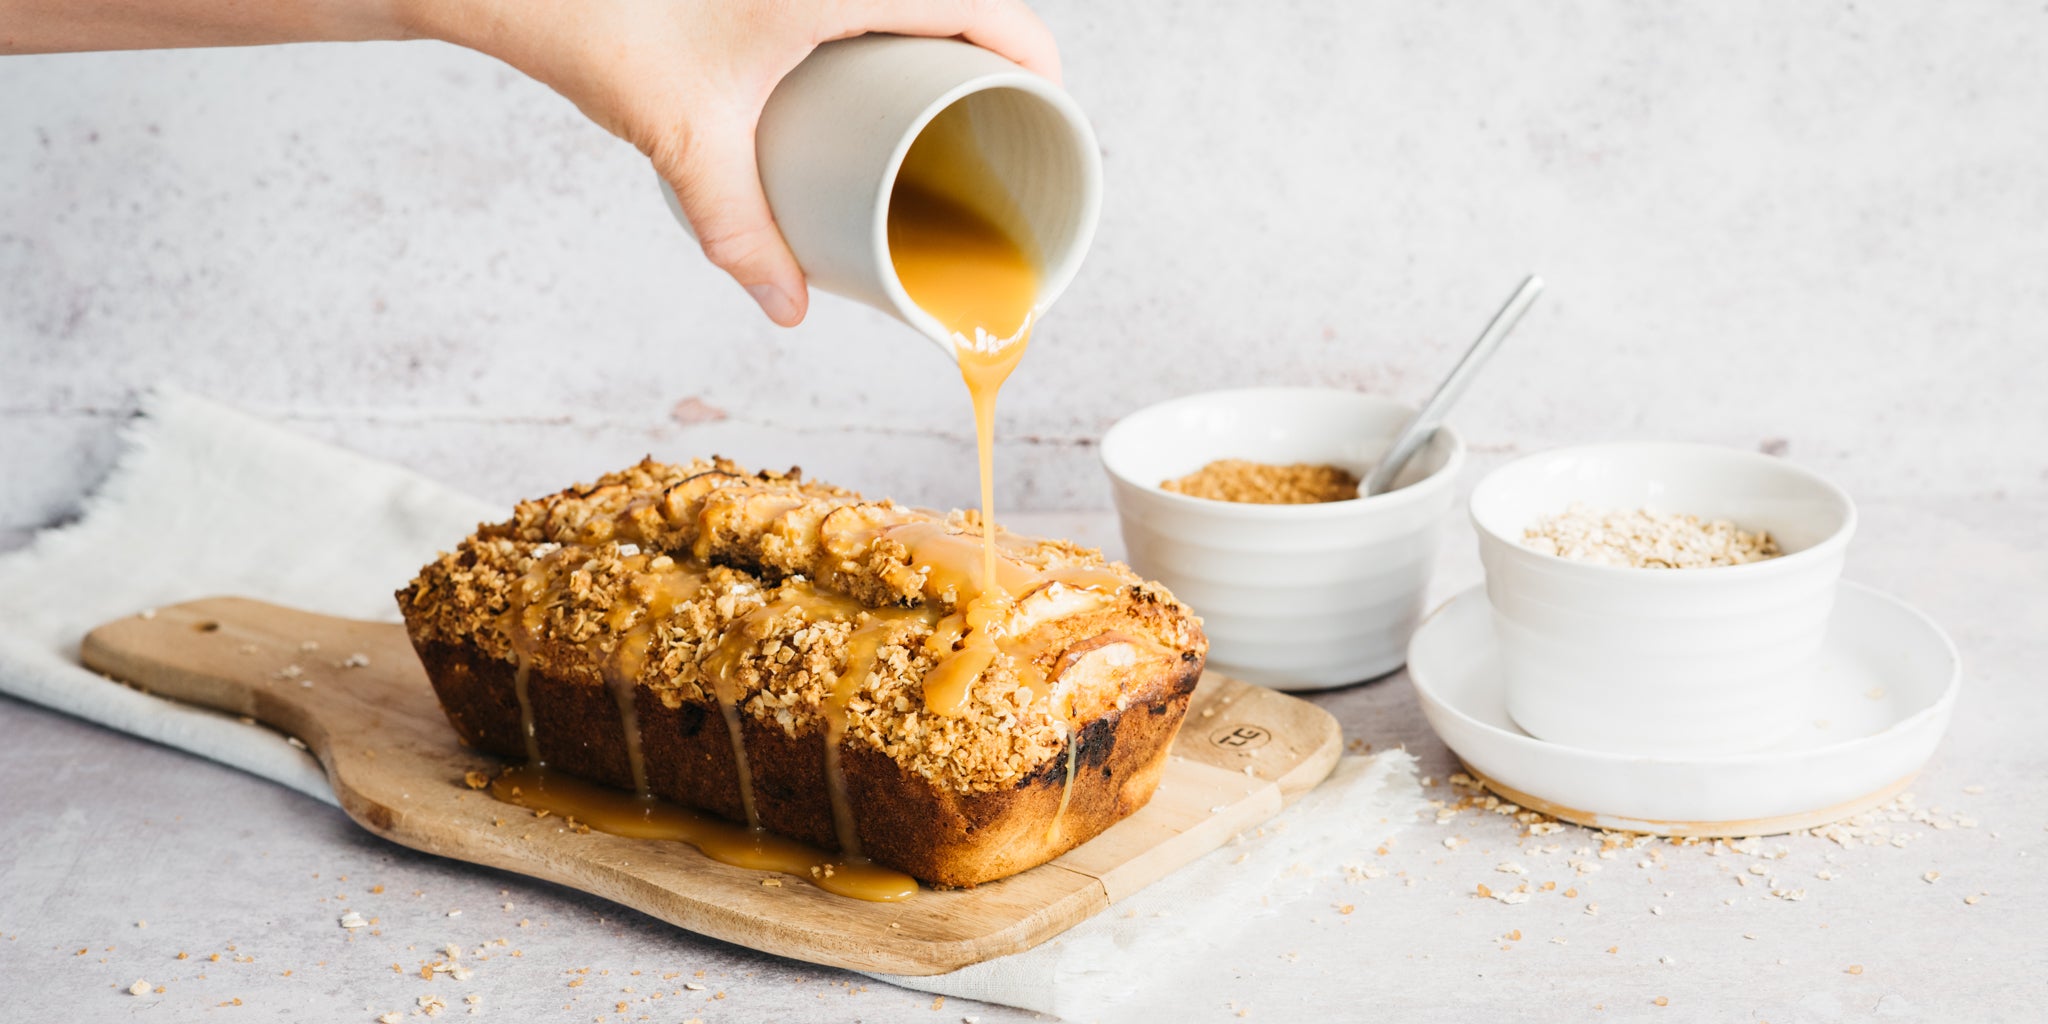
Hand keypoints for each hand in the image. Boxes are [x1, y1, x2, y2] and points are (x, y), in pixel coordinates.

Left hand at [408, 0, 1060, 325]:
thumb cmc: (602, 24)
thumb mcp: (688, 141)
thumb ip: (740, 232)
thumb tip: (788, 308)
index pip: (988, 8)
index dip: (1038, 64)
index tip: (1050, 118)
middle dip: (1000, 57)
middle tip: (1002, 129)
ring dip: (951, 35)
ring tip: (958, 107)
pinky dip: (904, 20)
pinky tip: (898, 60)